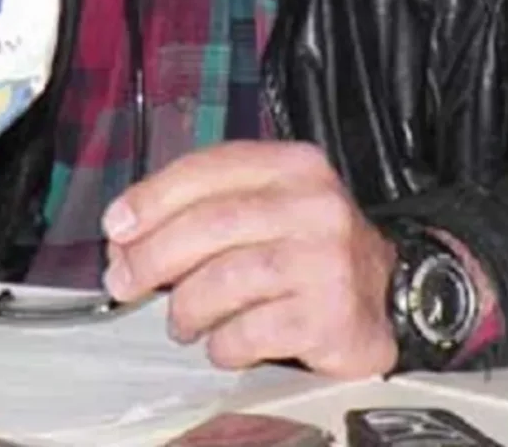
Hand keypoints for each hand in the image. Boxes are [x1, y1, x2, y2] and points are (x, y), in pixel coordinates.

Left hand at [101, 140, 396, 376]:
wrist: (390, 294)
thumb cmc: (308, 247)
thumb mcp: (266, 205)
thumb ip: (202, 209)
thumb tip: (125, 239)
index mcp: (293, 164)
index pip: (208, 169)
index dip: (152, 198)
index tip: (116, 227)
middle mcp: (314, 205)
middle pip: (211, 224)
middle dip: (153, 256)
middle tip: (124, 282)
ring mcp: (327, 260)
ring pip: (226, 280)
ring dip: (186, 306)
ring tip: (180, 320)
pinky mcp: (332, 316)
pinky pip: (252, 331)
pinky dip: (223, 343)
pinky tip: (221, 344)